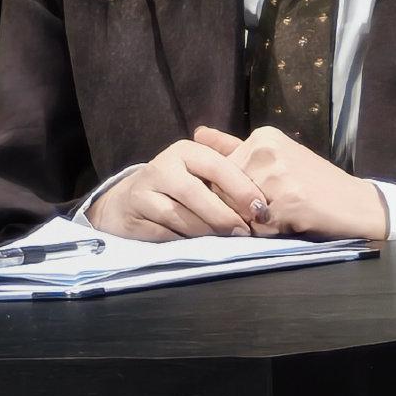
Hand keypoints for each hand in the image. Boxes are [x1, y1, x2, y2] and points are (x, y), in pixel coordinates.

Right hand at [86, 137, 267, 240]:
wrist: (129, 201)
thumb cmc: (178, 183)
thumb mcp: (200, 168)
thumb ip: (229, 165)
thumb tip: (266, 177)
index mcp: (184, 151)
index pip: (217, 166)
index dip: (241, 188)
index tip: (260, 208)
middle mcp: (162, 167)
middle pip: (195, 193)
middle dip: (223, 215)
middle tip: (245, 231)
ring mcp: (144, 192)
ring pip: (178, 216)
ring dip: (206, 231)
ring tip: (227, 240)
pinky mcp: (134, 218)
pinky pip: (164, 233)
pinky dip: (184, 241)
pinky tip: (200, 245)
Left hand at [193, 125, 387, 241]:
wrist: (355, 203)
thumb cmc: (313, 183)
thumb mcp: (274, 157)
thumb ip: (233, 147)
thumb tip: (197, 133)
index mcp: (262, 137)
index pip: (219, 171)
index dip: (228, 194)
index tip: (247, 201)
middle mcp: (266, 149)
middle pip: (225, 191)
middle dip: (237, 210)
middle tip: (266, 212)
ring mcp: (277, 174)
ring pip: (238, 210)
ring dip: (252, 224)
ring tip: (277, 217)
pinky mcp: (288, 200)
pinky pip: (258, 227)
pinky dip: (267, 234)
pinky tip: (288, 224)